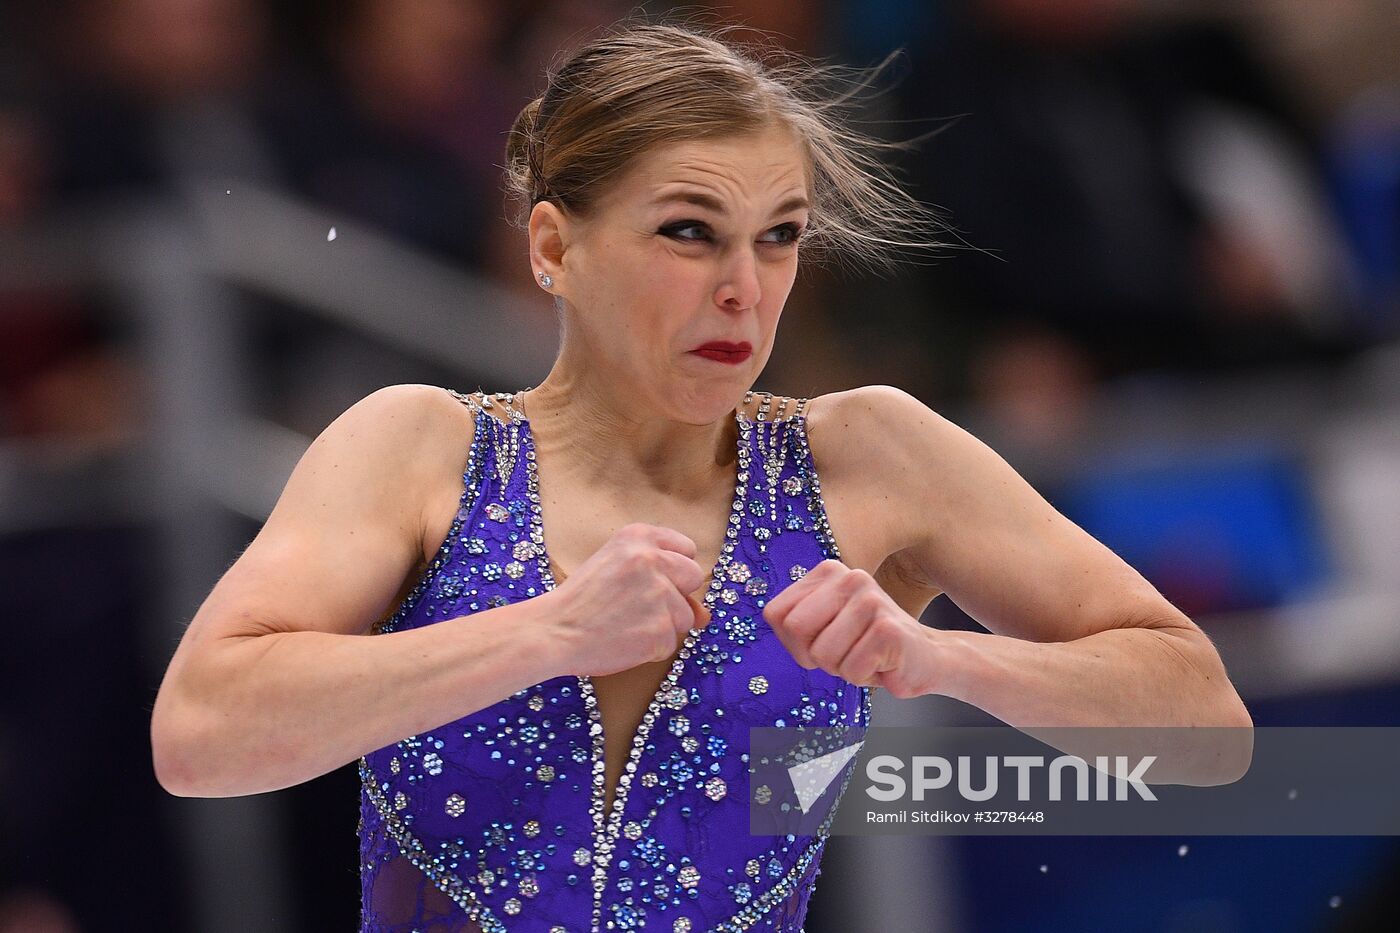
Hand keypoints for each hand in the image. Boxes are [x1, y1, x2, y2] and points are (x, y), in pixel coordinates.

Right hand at [542, 523, 711, 676]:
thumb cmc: (581, 600)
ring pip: (686, 615)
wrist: (553, 631)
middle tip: (641, 605)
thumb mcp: (616, 569)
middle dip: (677, 594)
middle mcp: (651, 560)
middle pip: (694, 577)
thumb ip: (663, 578)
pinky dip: (651, 648)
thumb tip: (705, 615)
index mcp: (638, 536)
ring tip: (626, 624)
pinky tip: (624, 640)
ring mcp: (659, 595)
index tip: (651, 580)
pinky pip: (670, 643)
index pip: (686, 549)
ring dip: (662, 625)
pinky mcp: (660, 629)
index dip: (673, 570)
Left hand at [762, 560, 930, 698]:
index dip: (792, 642)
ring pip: (823, 655)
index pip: (776, 614)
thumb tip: (773, 617)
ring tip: (865, 656)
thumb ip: (795, 618)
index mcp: (829, 571)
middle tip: (844, 652)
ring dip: (842, 668)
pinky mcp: (888, 630)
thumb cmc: (867, 645)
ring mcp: (871, 601)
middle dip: (814, 655)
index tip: (820, 641)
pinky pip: (851, 671)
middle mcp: (850, 578)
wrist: (926, 656)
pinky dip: (863, 677)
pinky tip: (882, 663)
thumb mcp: (825, 624)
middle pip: (795, 630)